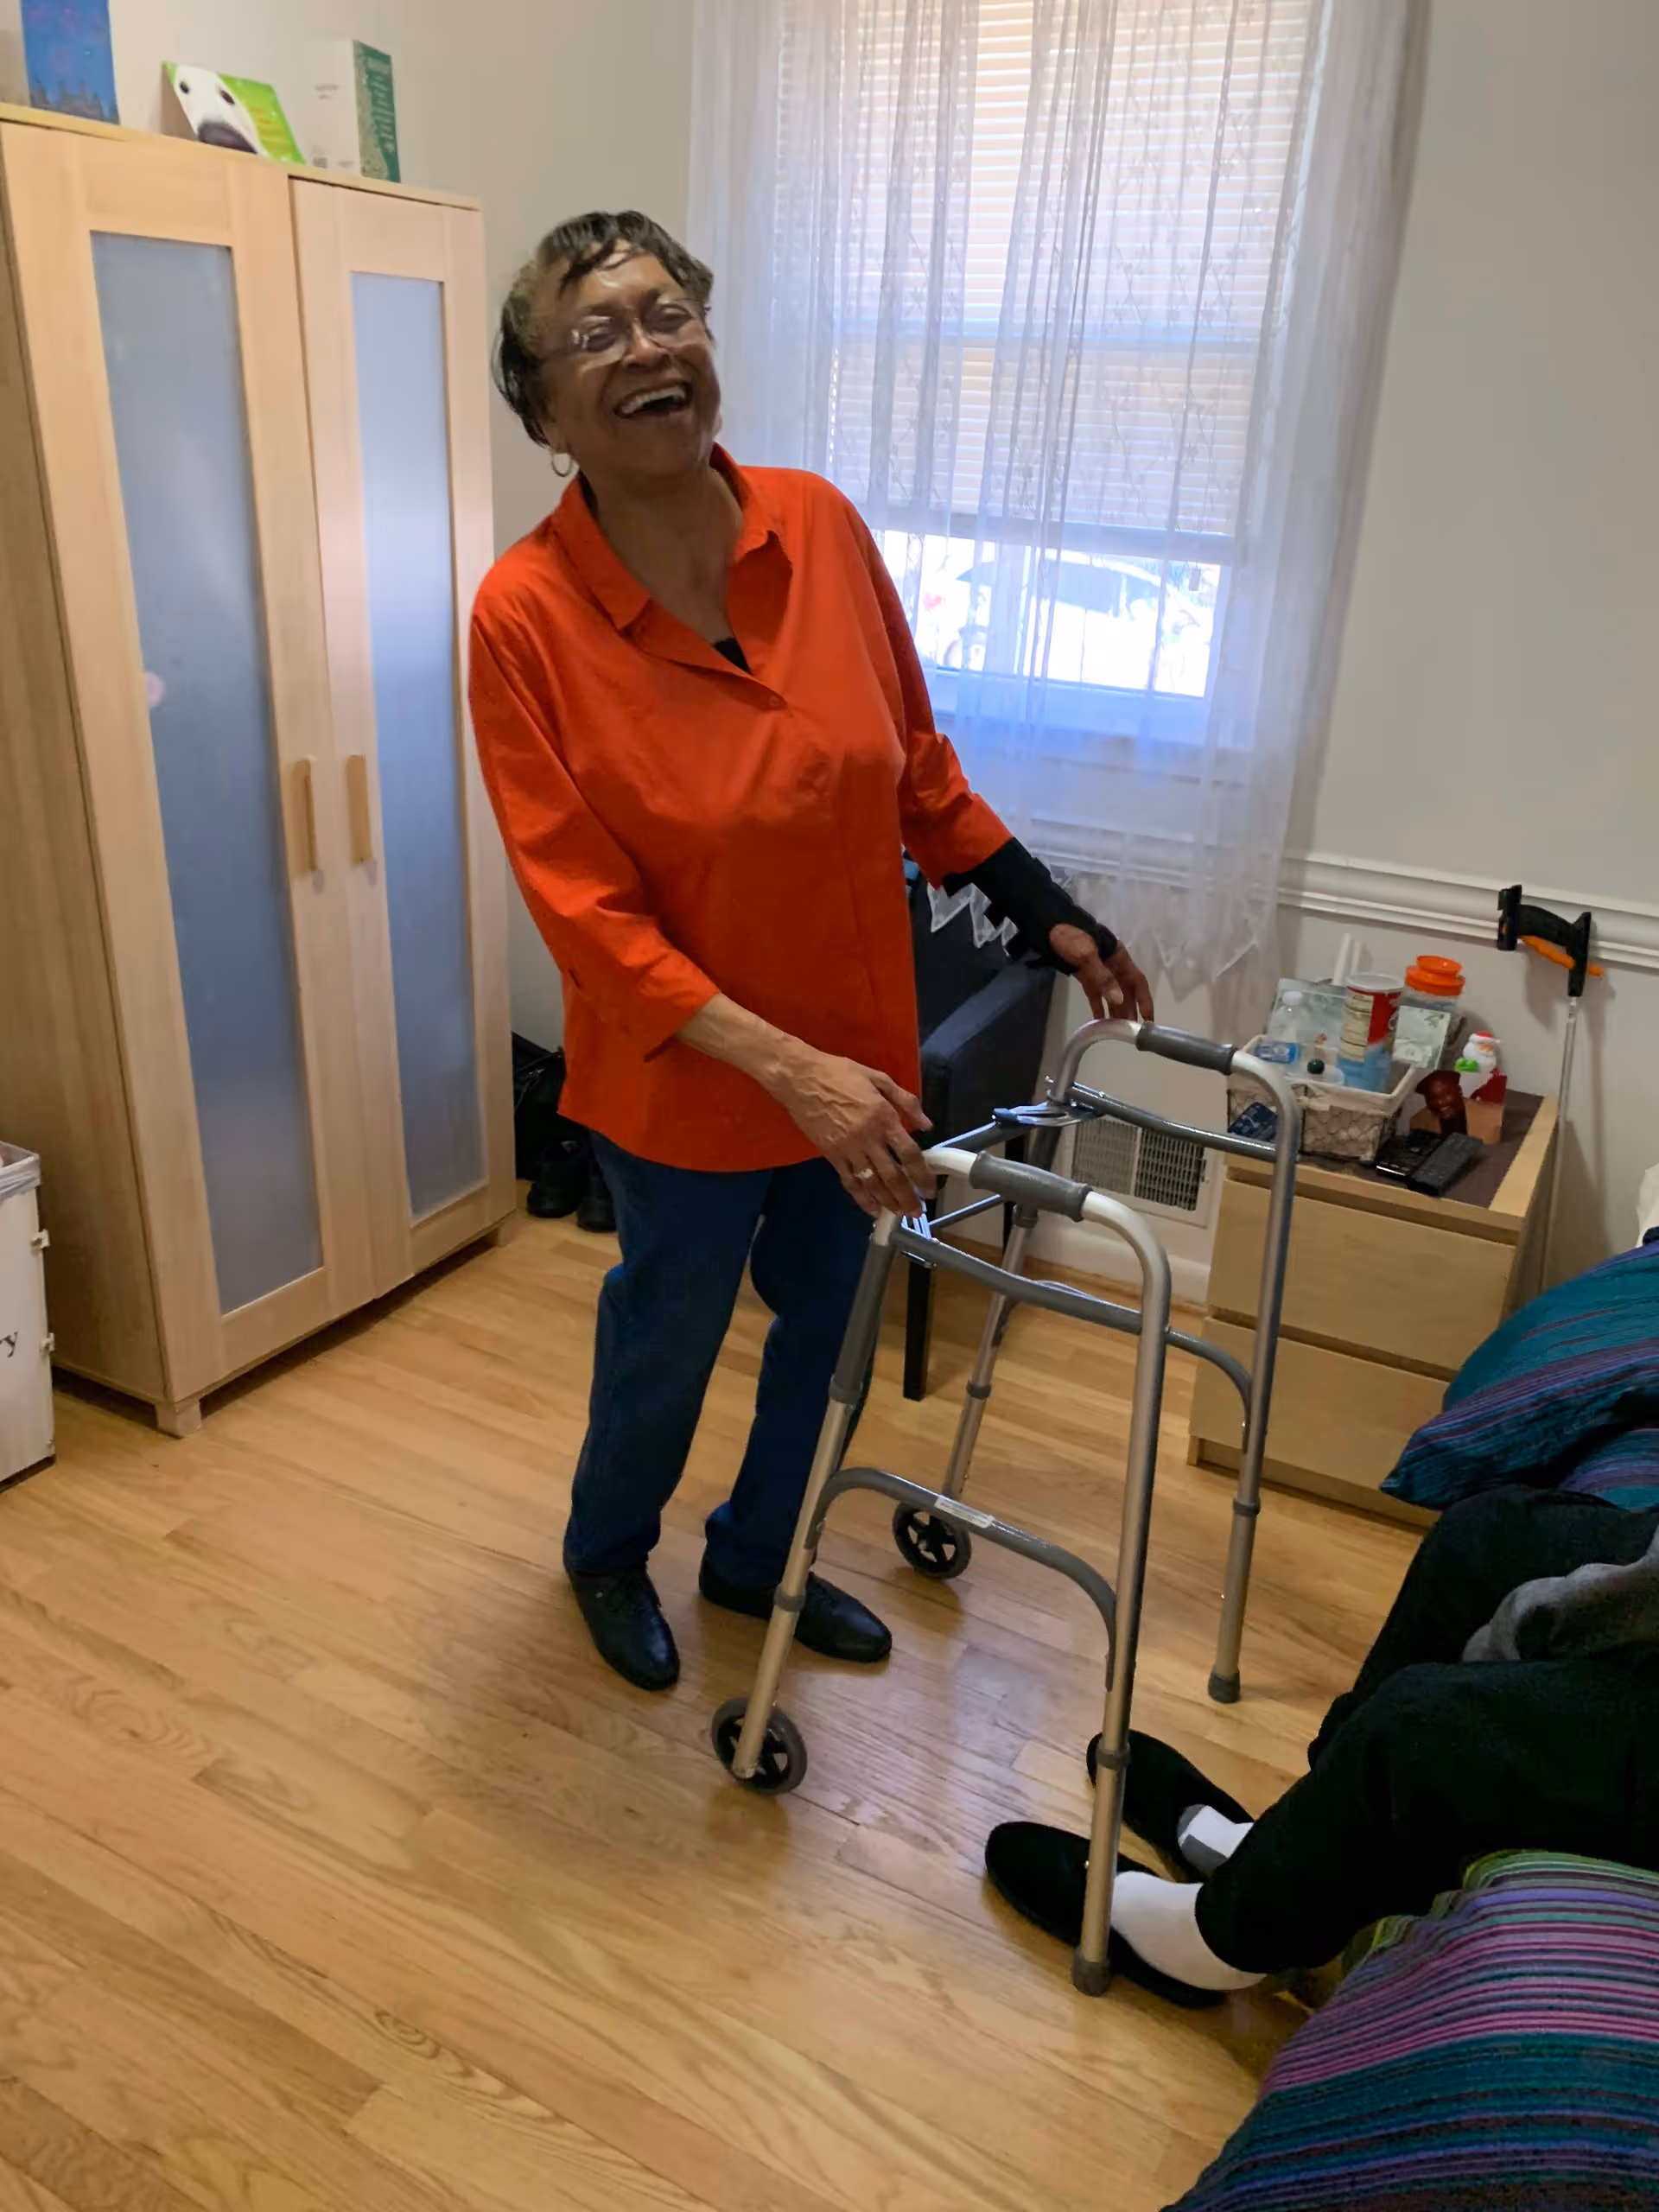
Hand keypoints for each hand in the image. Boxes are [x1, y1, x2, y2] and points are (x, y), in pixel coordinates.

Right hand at [772, 1049, 934, 1217]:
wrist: (800, 1078)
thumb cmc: (840, 1073)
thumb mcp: (878, 1078)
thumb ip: (906, 1101)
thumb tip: (926, 1125)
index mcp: (884, 1118)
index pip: (909, 1153)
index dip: (922, 1175)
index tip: (930, 1189)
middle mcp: (869, 1139)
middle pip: (893, 1176)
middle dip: (907, 1197)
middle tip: (917, 1212)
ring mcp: (848, 1149)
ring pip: (872, 1183)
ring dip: (888, 1201)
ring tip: (900, 1214)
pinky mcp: (831, 1155)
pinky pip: (849, 1181)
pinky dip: (861, 1198)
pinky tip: (871, 1209)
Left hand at [1048, 925, 1154, 1021]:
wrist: (1048, 926)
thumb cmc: (1070, 936)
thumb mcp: (1087, 954)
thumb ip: (1102, 977)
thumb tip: (1118, 1000)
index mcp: (1119, 958)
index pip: (1138, 982)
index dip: (1144, 1000)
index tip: (1148, 1018)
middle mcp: (1113, 966)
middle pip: (1126, 991)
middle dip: (1130, 1010)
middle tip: (1131, 1032)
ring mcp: (1099, 971)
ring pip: (1112, 994)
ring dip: (1115, 1011)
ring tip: (1118, 1030)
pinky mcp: (1085, 976)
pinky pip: (1096, 994)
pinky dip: (1098, 1007)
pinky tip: (1099, 1022)